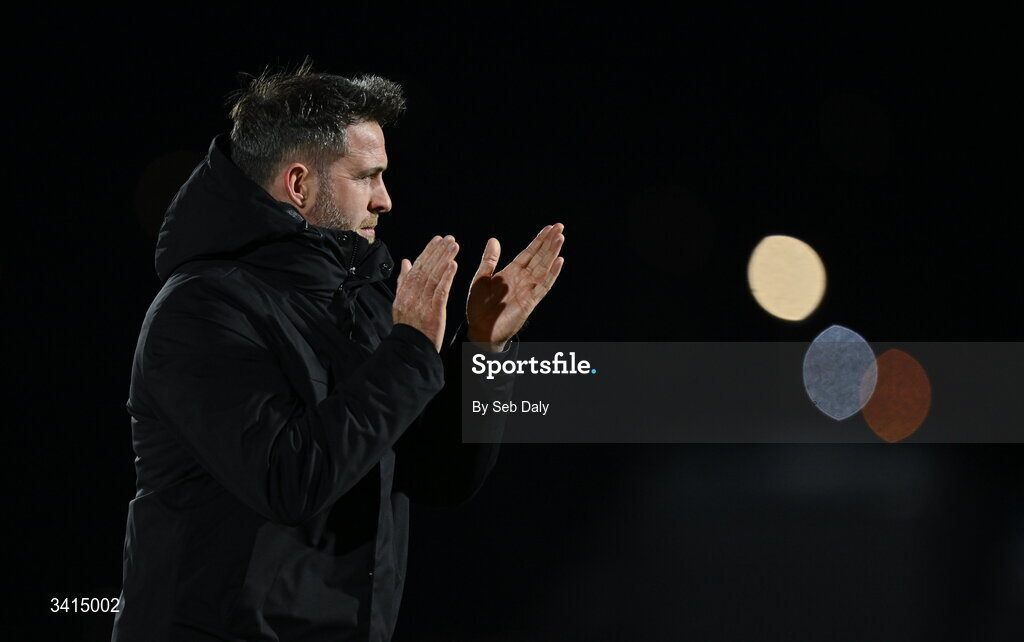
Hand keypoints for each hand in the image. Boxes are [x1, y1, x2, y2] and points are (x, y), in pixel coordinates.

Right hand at [393, 235, 458, 351]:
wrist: (410, 349)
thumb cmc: (408, 327)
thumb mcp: (400, 303)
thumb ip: (403, 281)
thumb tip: (405, 261)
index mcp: (404, 292)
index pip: (417, 267)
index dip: (427, 252)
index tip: (437, 239)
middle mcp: (411, 295)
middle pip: (425, 269)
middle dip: (437, 251)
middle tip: (449, 238)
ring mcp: (422, 303)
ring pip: (433, 277)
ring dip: (444, 259)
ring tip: (454, 246)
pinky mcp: (433, 312)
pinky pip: (440, 291)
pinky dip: (446, 277)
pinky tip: (453, 265)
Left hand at [466, 223, 564, 351]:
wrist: (479, 330)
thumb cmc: (479, 306)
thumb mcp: (481, 278)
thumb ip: (489, 260)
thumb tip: (494, 239)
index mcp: (511, 273)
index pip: (528, 253)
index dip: (538, 241)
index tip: (549, 228)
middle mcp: (522, 279)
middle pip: (539, 257)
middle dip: (549, 242)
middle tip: (560, 226)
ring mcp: (528, 290)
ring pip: (544, 268)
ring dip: (552, 252)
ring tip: (561, 237)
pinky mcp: (530, 301)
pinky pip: (543, 285)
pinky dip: (552, 273)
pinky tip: (559, 261)